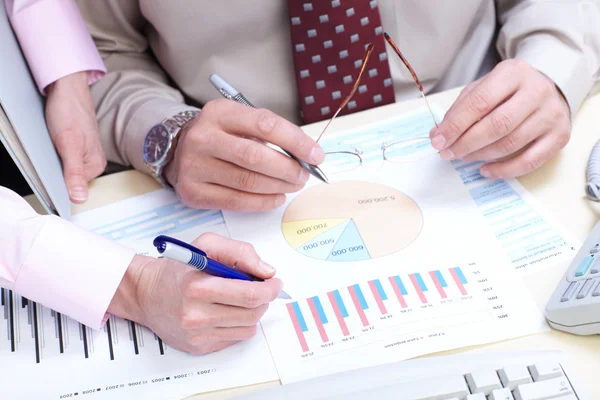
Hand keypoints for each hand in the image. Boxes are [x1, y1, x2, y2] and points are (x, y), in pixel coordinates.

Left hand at [45, 72, 106, 202]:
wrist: (67, 87)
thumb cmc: (69, 111)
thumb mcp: (68, 146)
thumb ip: (74, 173)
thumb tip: (79, 198)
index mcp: (95, 165)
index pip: (73, 187)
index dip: (57, 181)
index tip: (48, 171)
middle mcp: (92, 160)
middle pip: (69, 177)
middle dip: (55, 169)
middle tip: (49, 152)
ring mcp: (85, 151)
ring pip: (64, 166)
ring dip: (54, 159)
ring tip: (52, 144)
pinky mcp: (77, 143)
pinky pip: (63, 155)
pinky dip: (54, 151)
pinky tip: (52, 141)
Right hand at [108, 233, 282, 354]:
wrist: (146, 293)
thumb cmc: (178, 268)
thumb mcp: (207, 245)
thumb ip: (240, 252)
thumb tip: (266, 271)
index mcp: (198, 287)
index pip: (249, 294)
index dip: (269, 288)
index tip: (275, 281)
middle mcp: (196, 314)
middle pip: (252, 312)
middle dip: (265, 298)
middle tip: (264, 288)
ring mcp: (197, 334)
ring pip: (248, 327)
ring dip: (254, 311)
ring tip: (242, 298)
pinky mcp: (198, 347)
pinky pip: (235, 338)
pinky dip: (239, 324)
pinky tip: (228, 311)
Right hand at [164, 99, 324, 210]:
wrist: (177, 150)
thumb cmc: (220, 136)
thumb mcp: (239, 122)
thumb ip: (269, 134)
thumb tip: (306, 155)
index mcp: (219, 113)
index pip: (265, 125)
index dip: (295, 141)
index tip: (316, 155)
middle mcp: (203, 138)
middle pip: (255, 157)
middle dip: (288, 169)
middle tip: (304, 175)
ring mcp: (195, 166)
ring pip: (247, 182)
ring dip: (278, 187)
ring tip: (293, 185)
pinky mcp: (193, 191)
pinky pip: (236, 201)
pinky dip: (262, 202)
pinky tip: (276, 197)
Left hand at [429, 59, 570, 178]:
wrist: (550, 88)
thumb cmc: (509, 91)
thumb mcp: (483, 88)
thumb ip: (460, 109)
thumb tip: (438, 135)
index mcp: (513, 73)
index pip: (480, 102)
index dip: (456, 125)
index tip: (438, 141)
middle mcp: (537, 91)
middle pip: (497, 125)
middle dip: (466, 143)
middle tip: (448, 153)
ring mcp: (552, 114)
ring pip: (511, 143)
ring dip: (481, 155)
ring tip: (463, 157)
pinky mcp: (560, 136)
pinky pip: (529, 161)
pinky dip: (504, 170)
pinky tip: (485, 170)